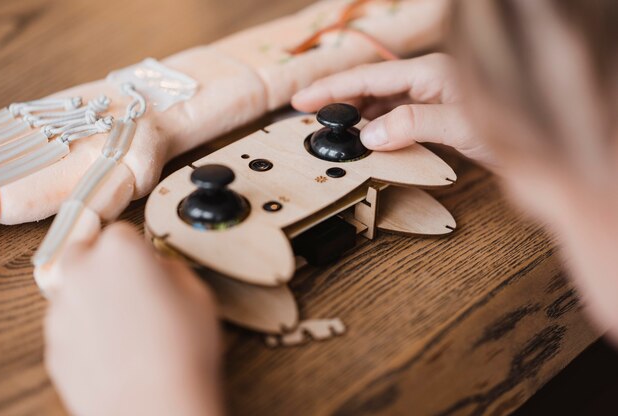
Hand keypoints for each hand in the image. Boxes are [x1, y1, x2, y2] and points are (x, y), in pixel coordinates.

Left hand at [44, 223, 221, 415]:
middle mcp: (82, 273)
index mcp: (119, 250)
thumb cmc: (182, 351)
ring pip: (75, 290)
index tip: (150, 263)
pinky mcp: (54, 345)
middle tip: (135, 287)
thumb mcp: (197, 293)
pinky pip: (70, 326)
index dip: (139, 248)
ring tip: (130, 325)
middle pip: (85, 253)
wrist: (156, 407)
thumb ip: (171, 269)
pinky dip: (87, 331)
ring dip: (94, 297)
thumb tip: (158, 270)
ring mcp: (62, 311)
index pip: (122, 231)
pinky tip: (117, 349)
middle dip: (105, 264)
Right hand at [292, 53, 497, 168]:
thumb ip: (413, 124)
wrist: (545, 145)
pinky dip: (377, 127)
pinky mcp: (437, 117)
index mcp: (429, 72)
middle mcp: (428, 81)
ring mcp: (432, 99)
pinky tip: (368, 139)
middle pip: (371, 86)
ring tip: (332, 130)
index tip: (302, 99)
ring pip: (382, 103)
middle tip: (307, 116)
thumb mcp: (460, 123)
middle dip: (338, 100)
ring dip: (356, 115)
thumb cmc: (516, 125)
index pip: (369, 77)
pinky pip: (397, 118)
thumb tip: (370, 135)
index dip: (332, 88)